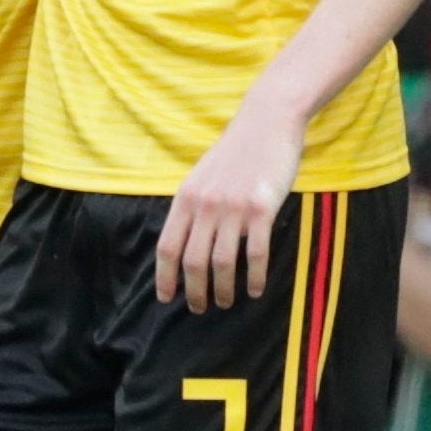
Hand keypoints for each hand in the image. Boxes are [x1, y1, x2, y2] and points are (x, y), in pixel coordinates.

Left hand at [156, 97, 305, 311]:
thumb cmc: (234, 152)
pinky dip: (255, 277)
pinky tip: (256, 289)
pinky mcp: (262, 208)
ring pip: (223, 262)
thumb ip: (191, 206)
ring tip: (225, 301)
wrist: (265, 122)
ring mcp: (233, 207)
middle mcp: (205, 204)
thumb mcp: (201, 176)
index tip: (166, 298)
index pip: (168, 246)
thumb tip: (182, 242)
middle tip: (200, 308)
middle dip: (194, 291)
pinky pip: (256, 253)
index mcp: (186, 197)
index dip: (165, 276)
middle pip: (193, 261)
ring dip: (223, 289)